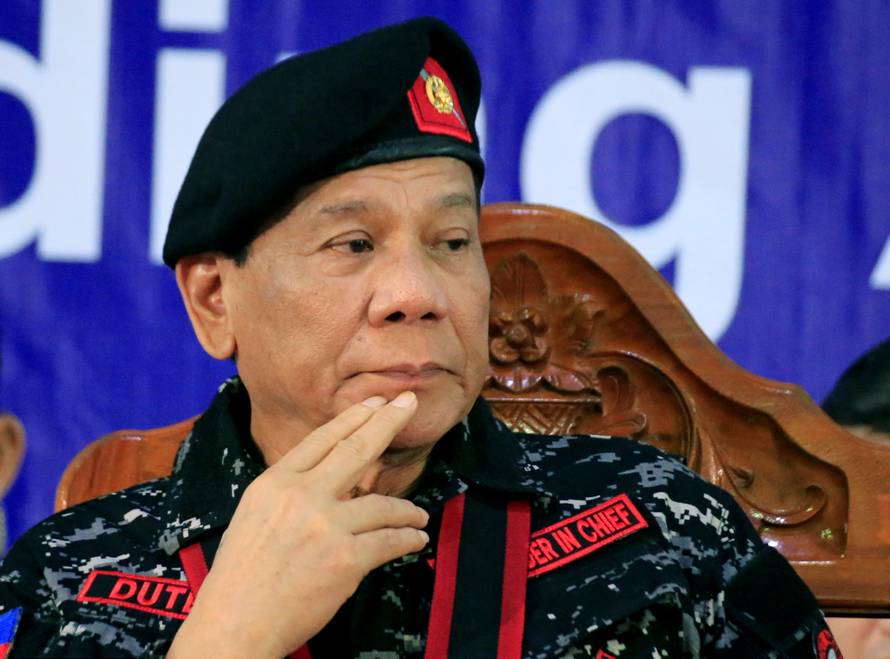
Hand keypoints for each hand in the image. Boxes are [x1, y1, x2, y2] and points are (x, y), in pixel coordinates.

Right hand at [168, 391, 428, 657]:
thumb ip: (290, 493)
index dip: (354, 418)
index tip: (376, 403)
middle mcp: (301, 496)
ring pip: (382, 504)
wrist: (236, 625)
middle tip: (410, 404)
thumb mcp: (255, 516)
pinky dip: (407, 538)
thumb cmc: (240, 576)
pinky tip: (415, 538)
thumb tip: (329, 479)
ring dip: (406, 509)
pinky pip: (389, 541)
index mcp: (275, 483)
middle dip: (388, 423)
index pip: (321, 439)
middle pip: (356, 450)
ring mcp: (326, 526)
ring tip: (417, 514)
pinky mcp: (346, 559)